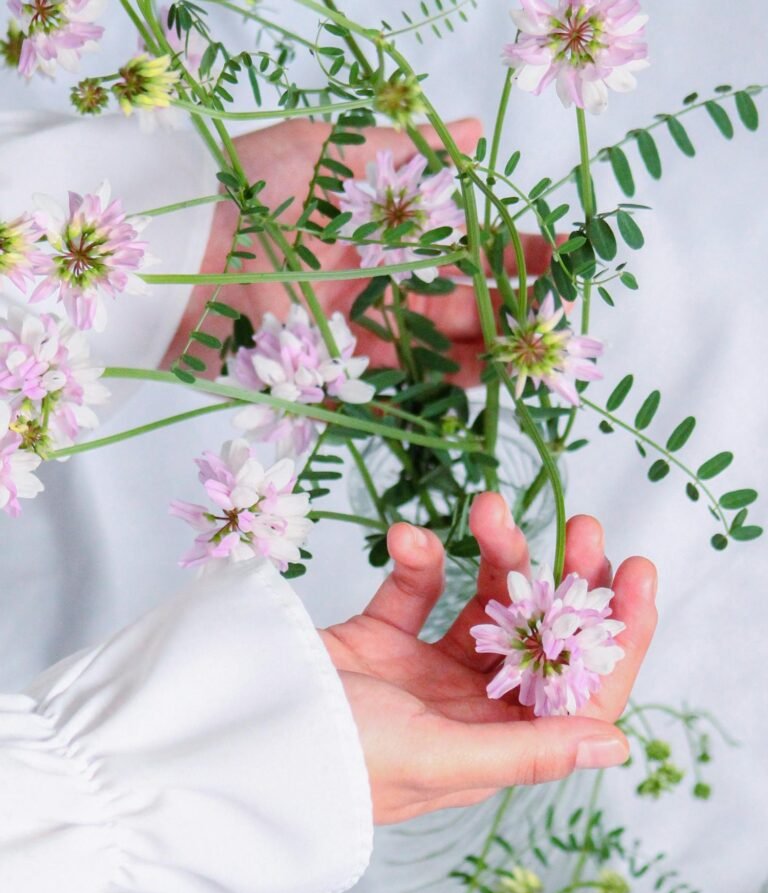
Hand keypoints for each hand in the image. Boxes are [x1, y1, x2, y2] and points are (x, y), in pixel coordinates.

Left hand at [164, 119, 555, 384]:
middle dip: (504, 300)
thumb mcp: (325, 150)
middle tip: (557, 310)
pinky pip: (394, 374)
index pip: (450, 238)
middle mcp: (363, 271)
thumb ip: (401, 151)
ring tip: (533, 349)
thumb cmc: (245, 191)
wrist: (175, 261)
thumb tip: (474, 133)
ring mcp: (348, 321)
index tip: (552, 253)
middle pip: (447, 292)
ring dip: (483, 344)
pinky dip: (439, 377)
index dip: (501, 247)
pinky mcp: (328, 366)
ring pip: (428, 338)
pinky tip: (486, 374)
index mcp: (366, 220)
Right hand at [321, 493, 656, 824]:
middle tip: (584, 526)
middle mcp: (471, 709)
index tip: (635, 573)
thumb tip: (619, 745)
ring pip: (487, 602)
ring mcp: (427, 671)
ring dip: (497, 554)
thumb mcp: (438, 758)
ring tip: (490, 509)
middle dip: (567, 580)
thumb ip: (527, 752)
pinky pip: (417, 587)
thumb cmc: (335, 763)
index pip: (579, 694)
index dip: (617, 636)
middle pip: (542, 638)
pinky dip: (418, 558)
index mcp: (495, 747)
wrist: (235, 736)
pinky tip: (406, 539)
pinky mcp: (382, 637)